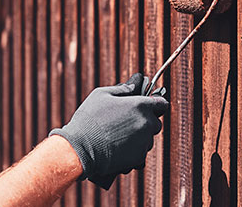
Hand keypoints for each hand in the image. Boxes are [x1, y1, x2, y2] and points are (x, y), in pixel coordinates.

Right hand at [49, 73, 168, 185]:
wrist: (80, 149)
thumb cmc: (89, 119)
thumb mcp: (102, 94)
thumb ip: (123, 88)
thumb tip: (136, 83)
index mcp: (140, 105)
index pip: (162, 104)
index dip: (156, 104)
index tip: (149, 106)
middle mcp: (146, 123)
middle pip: (156, 122)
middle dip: (146, 121)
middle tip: (127, 122)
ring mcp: (144, 142)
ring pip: (148, 138)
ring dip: (140, 137)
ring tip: (119, 136)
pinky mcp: (138, 158)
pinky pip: (141, 153)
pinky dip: (133, 151)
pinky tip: (118, 148)